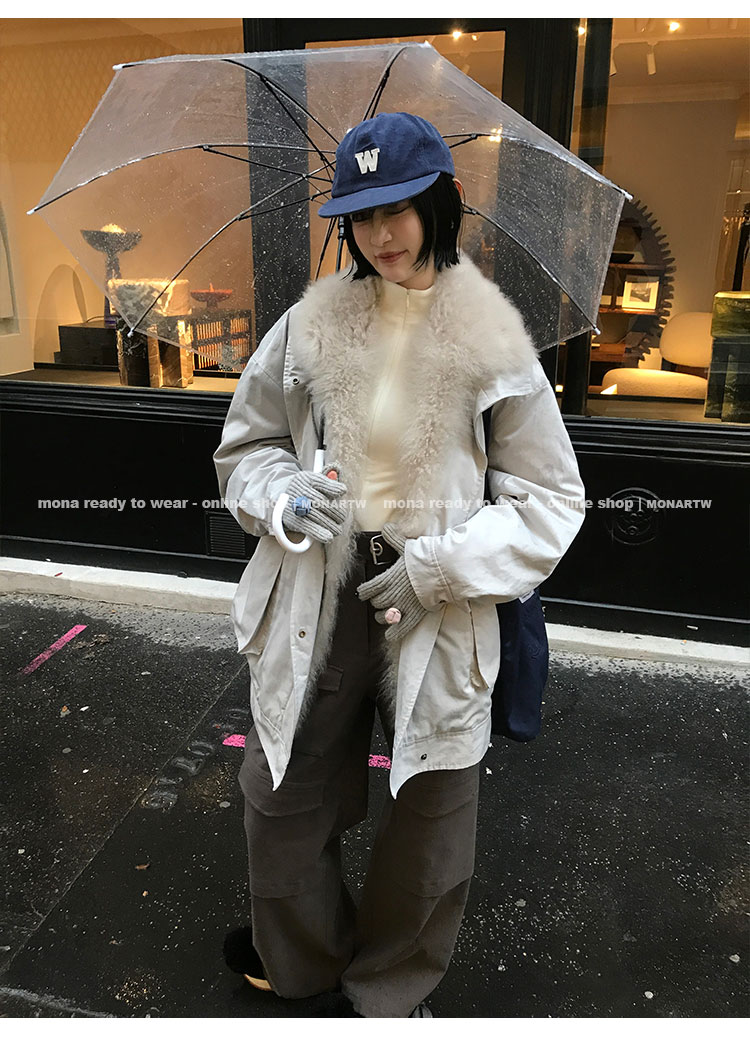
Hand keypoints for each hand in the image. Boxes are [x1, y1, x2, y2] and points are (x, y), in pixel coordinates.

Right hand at [281, 459, 347, 544]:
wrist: (278, 498)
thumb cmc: (303, 490)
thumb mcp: (313, 480)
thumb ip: (327, 478)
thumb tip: (336, 470)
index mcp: (305, 479)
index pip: (320, 482)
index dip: (333, 487)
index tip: (343, 491)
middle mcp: (299, 491)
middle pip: (321, 502)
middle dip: (336, 511)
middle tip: (342, 517)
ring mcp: (294, 506)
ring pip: (317, 516)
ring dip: (331, 524)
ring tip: (337, 528)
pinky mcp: (292, 520)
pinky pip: (307, 527)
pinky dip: (319, 533)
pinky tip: (328, 536)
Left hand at [356, 523, 426, 642]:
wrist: (441, 571)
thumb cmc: (424, 558)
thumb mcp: (406, 546)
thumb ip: (394, 538)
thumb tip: (387, 527)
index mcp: (387, 578)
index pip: (369, 588)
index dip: (364, 592)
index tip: (363, 593)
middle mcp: (392, 594)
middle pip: (377, 602)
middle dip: (375, 602)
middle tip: (376, 601)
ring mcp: (403, 606)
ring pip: (385, 616)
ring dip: (381, 616)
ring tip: (381, 615)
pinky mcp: (415, 615)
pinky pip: (401, 629)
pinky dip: (394, 634)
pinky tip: (389, 636)